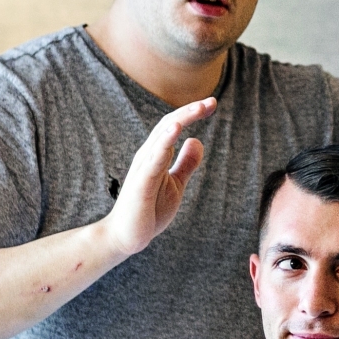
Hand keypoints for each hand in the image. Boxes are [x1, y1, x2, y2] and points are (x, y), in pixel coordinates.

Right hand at [102, 98, 215, 255]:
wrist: (126, 237)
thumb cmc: (149, 210)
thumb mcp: (176, 183)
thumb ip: (186, 163)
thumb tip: (197, 140)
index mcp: (157, 155)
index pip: (174, 126)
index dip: (192, 113)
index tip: (211, 104)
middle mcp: (148, 156)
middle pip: (169, 125)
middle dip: (190, 111)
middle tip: (211, 101)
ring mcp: (143, 168)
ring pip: (162, 137)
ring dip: (181, 120)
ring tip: (198, 108)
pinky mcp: (141, 183)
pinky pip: (154, 160)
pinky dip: (165, 143)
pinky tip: (176, 130)